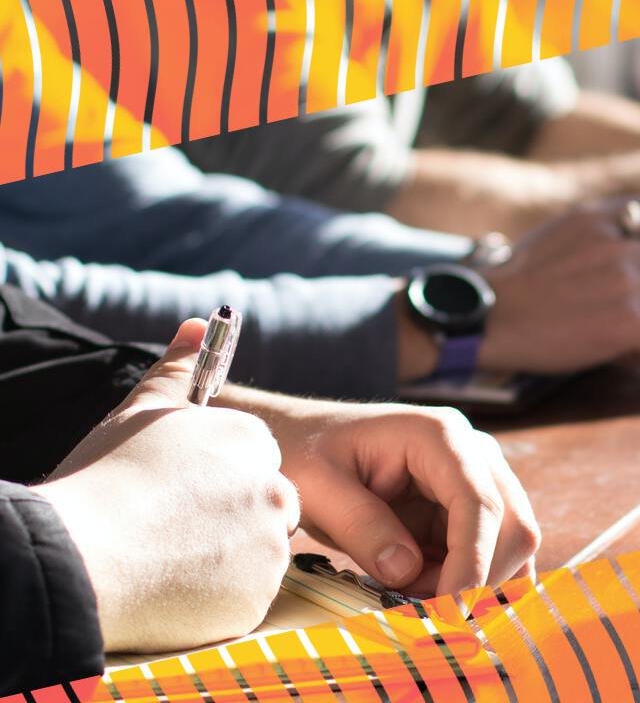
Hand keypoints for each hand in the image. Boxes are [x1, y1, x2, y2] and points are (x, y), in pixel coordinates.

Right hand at [34, 321, 298, 652]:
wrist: (81, 556)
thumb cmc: (105, 479)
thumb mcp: (140, 412)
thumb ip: (177, 369)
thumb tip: (198, 325)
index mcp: (251, 442)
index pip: (256, 459)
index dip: (218, 478)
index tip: (183, 492)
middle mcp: (273, 490)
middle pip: (267, 506)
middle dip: (232, 517)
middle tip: (174, 529)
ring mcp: (270, 548)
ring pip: (258, 553)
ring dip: (226, 557)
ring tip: (167, 557)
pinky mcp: (256, 598)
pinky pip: (245, 597)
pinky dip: (217, 596)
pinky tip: (173, 587)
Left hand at [238, 396, 537, 597]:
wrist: (303, 440)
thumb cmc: (306, 453)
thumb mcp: (318, 487)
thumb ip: (361, 526)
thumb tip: (406, 572)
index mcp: (439, 436)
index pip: (480, 503)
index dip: (472, 562)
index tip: (449, 612)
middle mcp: (473, 454)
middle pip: (513, 526)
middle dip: (477, 578)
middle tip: (421, 609)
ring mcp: (478, 480)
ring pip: (512, 545)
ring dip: (473, 584)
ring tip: (413, 592)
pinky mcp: (469, 509)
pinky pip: (492, 555)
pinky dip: (467, 583)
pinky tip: (426, 589)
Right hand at [476, 197, 639, 373]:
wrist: (488, 317)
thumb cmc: (520, 284)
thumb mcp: (559, 232)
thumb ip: (603, 231)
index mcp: (600, 217)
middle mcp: (618, 243)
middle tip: (630, 315)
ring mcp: (624, 282)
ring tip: (625, 335)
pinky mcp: (625, 321)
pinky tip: (619, 353)